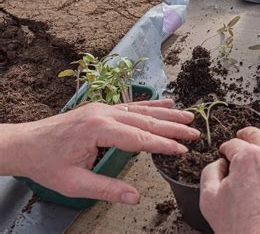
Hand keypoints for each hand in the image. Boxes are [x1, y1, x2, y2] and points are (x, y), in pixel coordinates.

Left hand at [0, 99, 197, 204]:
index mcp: (98, 130)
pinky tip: (165, 102)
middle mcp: (104, 114)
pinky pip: (131, 105)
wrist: (25, 143)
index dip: (163, 144)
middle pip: (146, 120)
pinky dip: (151, 104)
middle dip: (172, 127)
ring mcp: (103, 108)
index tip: (182, 149)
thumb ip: (107, 189)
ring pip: (142, 110)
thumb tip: (135, 197)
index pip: (139, 138)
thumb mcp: (74, 183)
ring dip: (167, 113)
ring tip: (188, 115)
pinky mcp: (101, 108)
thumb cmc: (47, 163)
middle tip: (194, 132)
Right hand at [200, 115, 259, 233]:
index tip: (224, 153)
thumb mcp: (210, 199)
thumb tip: (218, 164)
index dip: (226, 148)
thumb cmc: (243, 228)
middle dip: (245, 134)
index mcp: (247, 158)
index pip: (233, 144)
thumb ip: (209, 174)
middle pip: (257, 135)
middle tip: (240, 136)